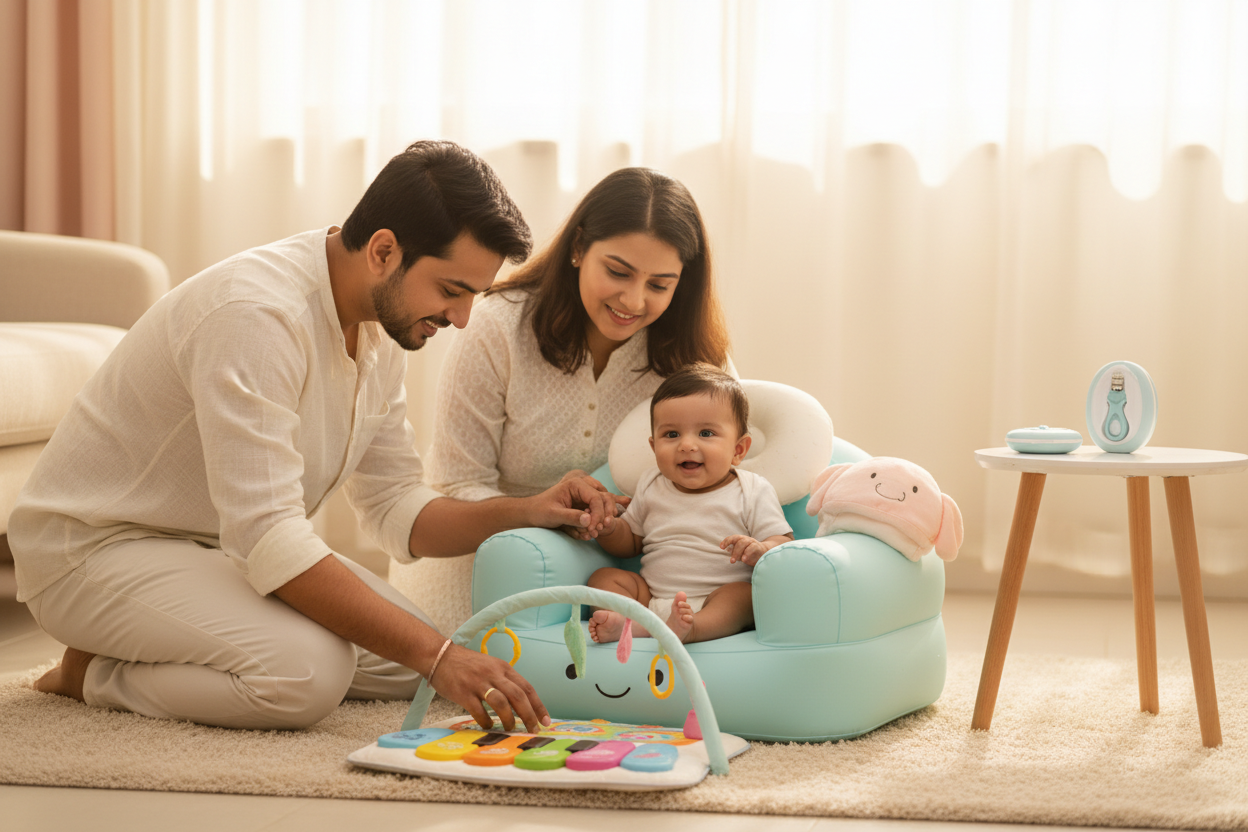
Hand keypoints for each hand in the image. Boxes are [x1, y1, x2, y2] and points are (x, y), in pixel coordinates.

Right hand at [428, 643, 550, 732]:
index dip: (538, 705)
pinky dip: (486, 721)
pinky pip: (479, 711)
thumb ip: (505, 681)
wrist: (440, 656)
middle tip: (533, 729)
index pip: (527, 687)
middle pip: (518, 696)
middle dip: (529, 715)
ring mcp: (478, 683)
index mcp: (503, 667)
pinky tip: (487, 725)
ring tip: (511, 728)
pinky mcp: (463, 692)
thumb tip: (522, 703)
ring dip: (509, 719)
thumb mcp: (491, 667)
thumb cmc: (467, 665)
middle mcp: (494, 674)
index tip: (545, 720)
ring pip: (501, 703)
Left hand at [530, 475, 627, 538]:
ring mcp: (584, 498)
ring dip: (600, 522)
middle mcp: (582, 489)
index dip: (598, 514)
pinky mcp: (583, 508)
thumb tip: (589, 520)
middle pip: (604, 500)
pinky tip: (586, 535)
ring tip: (591, 535)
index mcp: (575, 485)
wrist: (531, 515)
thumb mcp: (554, 515)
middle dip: (602, 517)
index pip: (595, 498)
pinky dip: (593, 525)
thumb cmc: (539, 511)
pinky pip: (595, 515)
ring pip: (602, 508)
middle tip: (596, 532)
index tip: (593, 528)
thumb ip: (571, 517)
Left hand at [721, 534, 766, 565]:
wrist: (765, 552)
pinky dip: (748, 553)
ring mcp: (753, 542)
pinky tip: (744, 559)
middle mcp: (747, 539)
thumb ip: (735, 551)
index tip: (721, 547)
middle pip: (739, 542)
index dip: (726, 541)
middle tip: (732, 561)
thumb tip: (728, 550)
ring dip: (739, 552)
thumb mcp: (741, 552)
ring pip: (744, 543)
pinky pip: (753, 548)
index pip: (733, 538)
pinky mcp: (758, 547)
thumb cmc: (750, 553)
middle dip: (734, 551)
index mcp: (741, 539)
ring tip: (736, 560)